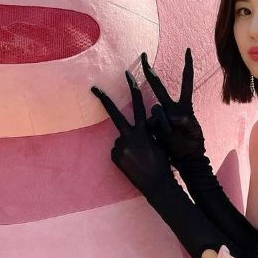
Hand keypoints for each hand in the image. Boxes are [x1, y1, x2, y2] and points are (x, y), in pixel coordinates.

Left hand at [91, 70, 172, 198]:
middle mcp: (129, 136)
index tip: (126, 75)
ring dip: (127, 146)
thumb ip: (148, 132)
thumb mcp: (159, 142)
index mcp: (143, 130)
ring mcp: (120, 146)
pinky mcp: (115, 156)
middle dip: (105, 99)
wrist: (157, 183)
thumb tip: (140, 128)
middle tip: (94, 87)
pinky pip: (117, 151)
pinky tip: (133, 164)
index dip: (133, 89)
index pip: (137, 105)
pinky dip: (123, 156)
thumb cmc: (163, 162)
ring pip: (120, 139)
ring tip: (139, 159)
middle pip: (115, 114)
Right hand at [141, 48, 205, 162]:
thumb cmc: (193, 145)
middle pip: (159, 86)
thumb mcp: (193, 133)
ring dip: (162, 124)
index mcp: (184, 106)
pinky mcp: (155, 127)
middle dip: (149, 71)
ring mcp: (162, 117)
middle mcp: (171, 108)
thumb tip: (173, 117)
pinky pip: (151, 123)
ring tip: (170, 137)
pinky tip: (163, 141)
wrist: (186, 160)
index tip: (187, 50)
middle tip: (143, 55)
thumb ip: (185, 122)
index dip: (187, 66)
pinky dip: (157, 131)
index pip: (186, 81)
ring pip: (154, 110)